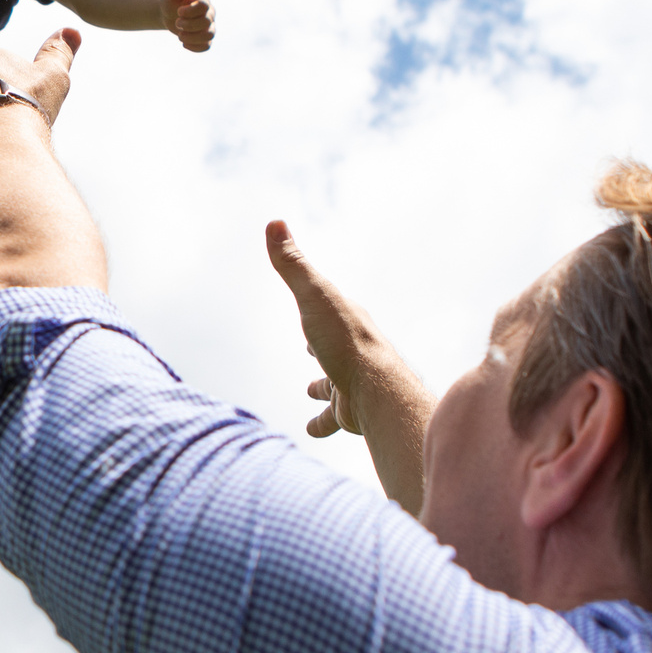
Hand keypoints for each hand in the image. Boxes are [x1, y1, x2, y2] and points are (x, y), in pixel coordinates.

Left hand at [163, 0, 213, 52]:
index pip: (204, 6)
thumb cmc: (172, 0)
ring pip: (209, 35)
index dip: (190, 11)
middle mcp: (209, 13)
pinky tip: (184, 43)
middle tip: (177, 23)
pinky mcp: (204, 37)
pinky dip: (195, 47)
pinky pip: (207, 46)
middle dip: (189, 25)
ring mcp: (209, 26)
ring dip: (192, 37)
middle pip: (206, 22)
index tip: (179, 11)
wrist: (167, 12)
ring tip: (180, 35)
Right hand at [264, 220, 434, 510]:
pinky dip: (322, 423)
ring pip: (333, 384)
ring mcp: (353, 380)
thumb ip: (292, 264)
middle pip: (333, 346)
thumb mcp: (313, 296)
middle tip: (308, 347)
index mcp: (344, 320)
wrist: (377, 392)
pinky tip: (311, 430)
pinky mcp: (351, 410)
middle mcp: (352, 350)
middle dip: (320, 347)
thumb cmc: (345, 341)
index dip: (317, 301)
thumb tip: (274, 222)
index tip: (312, 296)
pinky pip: (333, 418)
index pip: (328, 307)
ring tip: (310, 391)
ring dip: (322, 387)